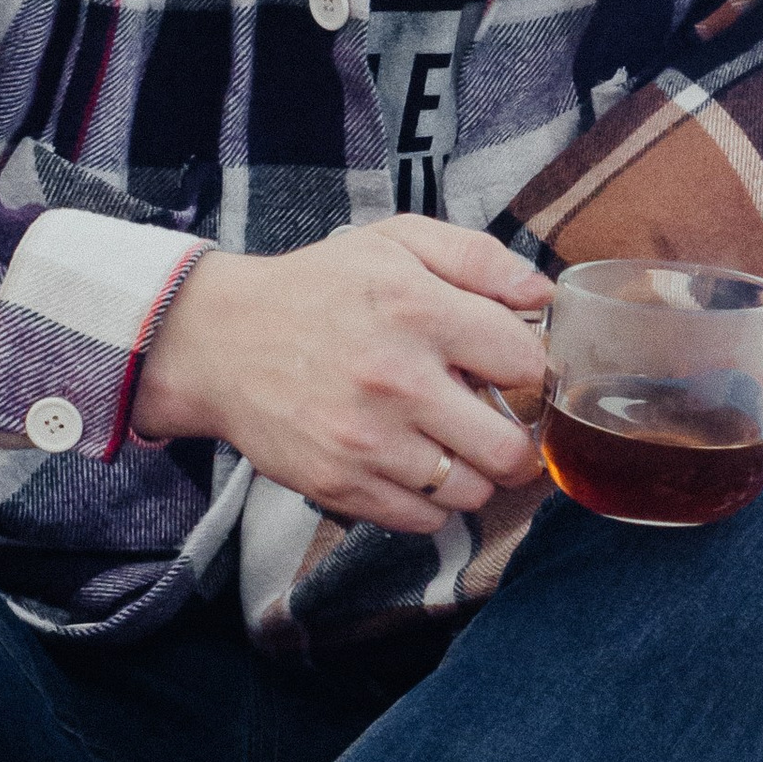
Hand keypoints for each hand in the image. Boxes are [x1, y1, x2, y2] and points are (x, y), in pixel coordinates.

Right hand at [132, 218, 551, 530]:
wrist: (219, 342)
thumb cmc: (318, 289)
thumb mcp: (396, 242)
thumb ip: (479, 258)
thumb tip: (543, 293)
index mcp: (418, 310)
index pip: (526, 362)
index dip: (529, 368)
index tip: (511, 369)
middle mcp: (397, 380)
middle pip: (511, 448)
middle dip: (517, 439)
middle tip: (499, 423)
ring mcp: (368, 440)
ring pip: (471, 491)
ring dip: (472, 472)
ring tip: (449, 442)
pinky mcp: (340, 484)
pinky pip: (424, 519)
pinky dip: (430, 500)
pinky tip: (411, 462)